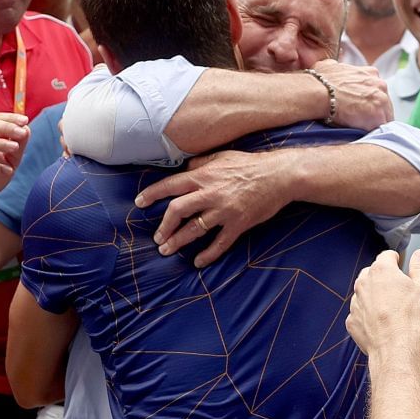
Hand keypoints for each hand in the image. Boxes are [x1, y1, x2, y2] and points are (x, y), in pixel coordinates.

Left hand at [136, 148, 291, 265]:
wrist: (279, 175)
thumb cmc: (250, 164)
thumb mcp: (221, 156)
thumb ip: (200, 164)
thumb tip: (184, 169)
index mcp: (203, 176)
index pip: (171, 186)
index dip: (153, 195)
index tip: (140, 203)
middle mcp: (210, 193)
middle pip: (178, 210)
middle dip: (164, 225)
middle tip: (157, 237)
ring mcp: (224, 211)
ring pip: (195, 229)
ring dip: (178, 241)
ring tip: (166, 250)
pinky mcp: (238, 224)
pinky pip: (220, 243)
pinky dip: (208, 254)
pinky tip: (198, 262)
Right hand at [314, 60, 391, 129]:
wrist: (317, 93)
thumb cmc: (319, 81)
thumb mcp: (329, 66)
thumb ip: (337, 68)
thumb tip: (333, 69)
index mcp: (371, 73)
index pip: (376, 90)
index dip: (368, 101)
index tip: (360, 107)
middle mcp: (380, 84)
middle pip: (383, 103)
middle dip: (373, 111)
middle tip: (360, 120)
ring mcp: (381, 100)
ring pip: (384, 117)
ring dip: (373, 123)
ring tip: (360, 129)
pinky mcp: (378, 117)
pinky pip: (379, 129)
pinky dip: (371, 132)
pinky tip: (362, 135)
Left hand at [346, 248, 419, 362]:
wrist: (397, 348)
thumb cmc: (412, 316)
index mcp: (381, 271)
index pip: (387, 256)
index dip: (397, 260)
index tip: (401, 265)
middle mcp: (363, 284)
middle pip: (373, 274)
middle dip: (385, 279)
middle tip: (400, 290)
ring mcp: (355, 303)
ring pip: (365, 295)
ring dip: (377, 298)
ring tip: (394, 311)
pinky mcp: (352, 322)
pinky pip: (361, 315)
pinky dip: (370, 318)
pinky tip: (383, 325)